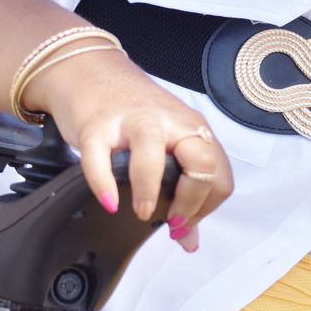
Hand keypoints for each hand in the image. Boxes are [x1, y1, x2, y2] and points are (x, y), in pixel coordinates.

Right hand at [26, 47, 233, 249]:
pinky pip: (99, 156)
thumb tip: (189, 240)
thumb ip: (181, 189)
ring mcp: (132, 120)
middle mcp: (169, 121)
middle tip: (172, 221)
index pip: (220, 174)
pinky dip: (103, 184)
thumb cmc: (132, 111)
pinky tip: (109, 201)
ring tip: (144, 211)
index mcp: (192, 128)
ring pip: (152, 153)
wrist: (90, 71)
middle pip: (200, 160)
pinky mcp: (96, 124)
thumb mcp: (165, 144)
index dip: (207, 207)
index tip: (186, 223)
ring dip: (150, 191)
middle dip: (190, 201)